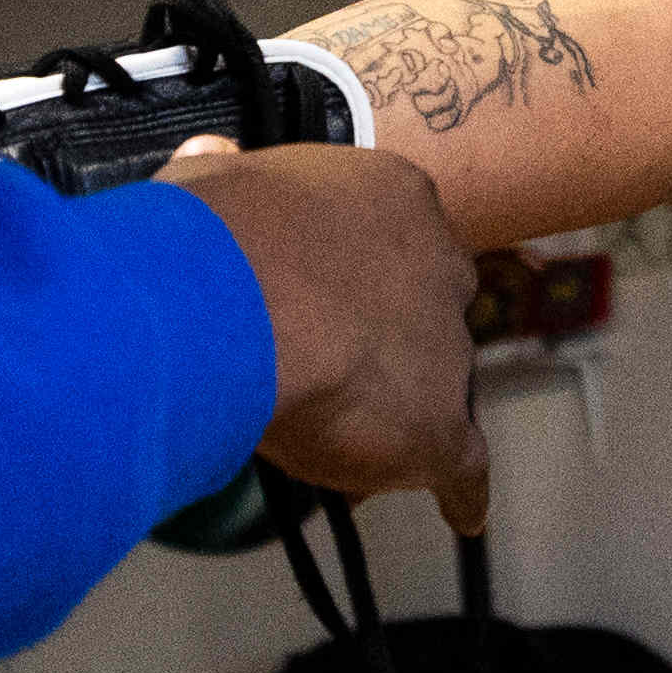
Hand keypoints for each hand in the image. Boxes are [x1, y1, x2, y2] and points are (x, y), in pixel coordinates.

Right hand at [161, 139, 489, 531]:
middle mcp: (440, 267)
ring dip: (401, 402)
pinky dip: (461, 487)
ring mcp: (446, 349)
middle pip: (429, 307)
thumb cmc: (214, 235)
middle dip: (394, 332)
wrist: (237, 302)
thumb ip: (220, 178)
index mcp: (396, 198)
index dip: (362, 272)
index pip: (396, 236)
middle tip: (341, 362)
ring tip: (354, 435)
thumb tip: (208, 162)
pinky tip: (463, 510)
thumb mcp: (209, 184)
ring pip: (439, 381)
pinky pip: (463, 464)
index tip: (329, 293)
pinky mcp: (436, 426)